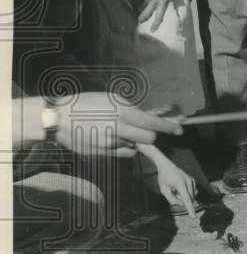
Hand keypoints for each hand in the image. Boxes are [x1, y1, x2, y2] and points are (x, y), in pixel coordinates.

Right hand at [53, 93, 184, 155]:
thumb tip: (150, 116)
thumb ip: (132, 109)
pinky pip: (123, 153)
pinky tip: (113, 140)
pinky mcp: (102, 153)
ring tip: (119, 131)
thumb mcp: (112, 99)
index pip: (153, 123)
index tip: (179, 130)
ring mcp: (110, 143)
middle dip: (151, 135)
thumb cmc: (86, 103)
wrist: (59, 118)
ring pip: (135, 146)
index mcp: (123, 112)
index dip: (169, 127)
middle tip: (144, 130)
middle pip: (149, 138)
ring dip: (134, 140)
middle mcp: (119, 129)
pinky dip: (124, 148)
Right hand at [137, 0, 172, 32]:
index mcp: (163, 2)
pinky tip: (133, 5)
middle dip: (142, 19)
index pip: (160, 16)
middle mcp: (155, 1)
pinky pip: (136, 1)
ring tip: (135, 13)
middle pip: (147, 14)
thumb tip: (173, 0)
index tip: (152, 30)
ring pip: (140, 9)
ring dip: (137, 12)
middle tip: (140, 20)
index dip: (156, 24)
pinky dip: (134, 4)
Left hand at [140, 145, 197, 218]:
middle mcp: (188, 181)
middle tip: (173, 194)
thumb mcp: (163, 189)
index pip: (186, 199)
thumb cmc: (164, 178)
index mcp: (180, 184)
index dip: (189, 209)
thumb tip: (180, 204)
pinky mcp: (193, 180)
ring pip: (190, 196)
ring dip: (183, 197)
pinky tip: (180, 188)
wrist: (167, 166)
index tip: (193, 216)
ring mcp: (192, 180)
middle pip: (188, 199)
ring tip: (176, 190)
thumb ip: (170, 199)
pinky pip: (191, 192)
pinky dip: (186, 193)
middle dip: (181, 200)